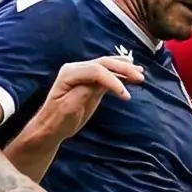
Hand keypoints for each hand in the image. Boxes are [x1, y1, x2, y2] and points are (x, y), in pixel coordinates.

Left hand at [27, 56, 141, 145]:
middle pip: (103, 64)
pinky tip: (132, 76)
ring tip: (140, 73)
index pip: (96, 71)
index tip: (126, 96)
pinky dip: (120, 75)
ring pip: (107, 66)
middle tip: (140, 77)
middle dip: (123, 69)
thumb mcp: (68, 108)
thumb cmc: (57, 120)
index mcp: (69, 73)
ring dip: (124, 68)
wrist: (51, 127)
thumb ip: (84, 92)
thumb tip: (101, 82)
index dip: (113, 81)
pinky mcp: (90, 82)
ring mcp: (84, 74)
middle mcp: (76, 69)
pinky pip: (107, 75)